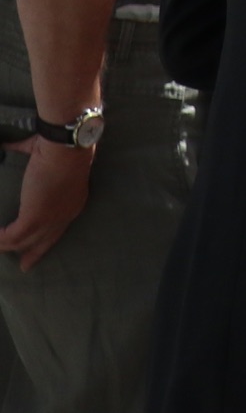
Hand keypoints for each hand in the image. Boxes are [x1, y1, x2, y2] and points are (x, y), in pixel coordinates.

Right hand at [0, 138, 93, 269]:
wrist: (65, 149)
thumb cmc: (58, 147)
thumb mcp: (46, 156)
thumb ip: (28, 154)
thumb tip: (7, 145)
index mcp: (72, 203)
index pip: (58, 227)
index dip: (46, 237)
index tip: (36, 245)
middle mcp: (65, 215)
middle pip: (46, 241)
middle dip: (33, 254)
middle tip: (24, 266)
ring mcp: (51, 219)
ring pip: (25, 241)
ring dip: (6, 245)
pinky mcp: (35, 218)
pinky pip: (12, 237)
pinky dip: (0, 239)